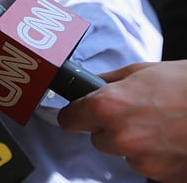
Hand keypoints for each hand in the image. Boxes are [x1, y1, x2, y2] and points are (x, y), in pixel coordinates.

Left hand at [58, 61, 186, 181]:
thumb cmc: (186, 84)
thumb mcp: (142, 71)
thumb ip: (109, 82)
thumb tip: (90, 85)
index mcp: (107, 106)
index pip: (69, 120)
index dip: (76, 115)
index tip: (80, 113)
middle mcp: (119, 136)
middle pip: (97, 139)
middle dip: (110, 128)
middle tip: (137, 113)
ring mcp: (141, 160)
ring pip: (124, 153)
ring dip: (135, 143)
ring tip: (162, 124)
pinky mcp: (162, 176)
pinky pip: (148, 166)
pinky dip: (157, 156)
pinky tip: (173, 139)